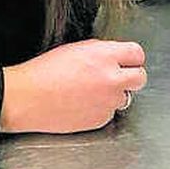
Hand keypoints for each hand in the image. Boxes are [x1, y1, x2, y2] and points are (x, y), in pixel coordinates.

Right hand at [0, 39, 145, 134]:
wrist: (28, 98)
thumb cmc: (44, 72)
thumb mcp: (76, 49)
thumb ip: (101, 52)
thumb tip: (114, 58)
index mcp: (105, 56)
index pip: (137, 53)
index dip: (132, 57)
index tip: (128, 60)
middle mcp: (111, 79)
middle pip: (141, 77)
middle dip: (131, 76)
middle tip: (117, 77)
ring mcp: (108, 102)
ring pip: (125, 98)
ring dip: (114, 94)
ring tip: (91, 92)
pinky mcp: (101, 120)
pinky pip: (109, 113)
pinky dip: (100, 109)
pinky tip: (82, 104)